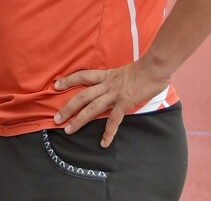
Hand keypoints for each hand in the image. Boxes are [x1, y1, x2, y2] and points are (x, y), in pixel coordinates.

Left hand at [53, 59, 170, 147]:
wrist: (155, 67)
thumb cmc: (144, 68)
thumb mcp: (125, 71)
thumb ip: (118, 79)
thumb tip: (116, 84)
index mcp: (106, 76)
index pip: (82, 76)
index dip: (68, 80)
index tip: (56, 85)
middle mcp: (106, 85)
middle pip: (82, 96)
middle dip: (67, 107)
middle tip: (56, 118)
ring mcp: (114, 94)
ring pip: (91, 108)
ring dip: (79, 120)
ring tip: (68, 130)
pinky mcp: (124, 103)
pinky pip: (114, 120)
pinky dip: (108, 132)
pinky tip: (103, 143)